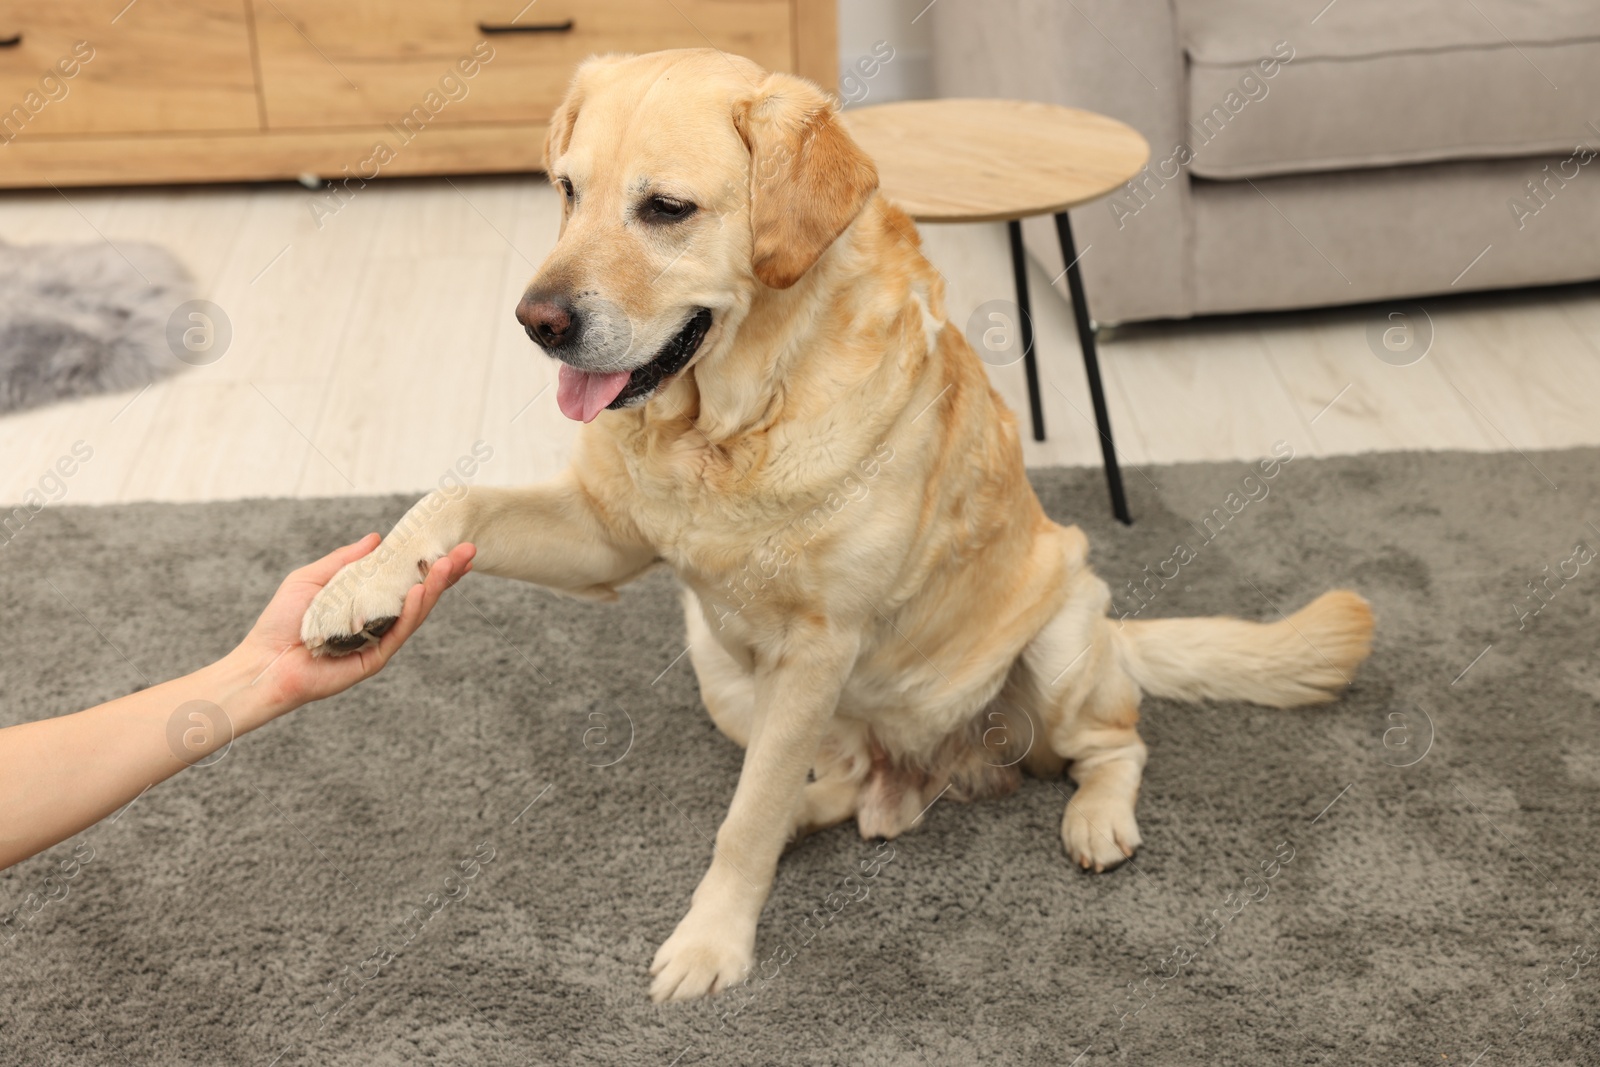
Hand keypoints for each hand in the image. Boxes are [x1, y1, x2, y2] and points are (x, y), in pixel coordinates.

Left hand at [233, 534, 475, 710]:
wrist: (262, 663)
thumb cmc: (281, 622)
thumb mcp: (311, 578)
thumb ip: (344, 560)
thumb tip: (375, 538)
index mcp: (365, 600)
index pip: (404, 579)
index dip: (427, 563)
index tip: (451, 545)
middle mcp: (377, 620)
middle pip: (420, 594)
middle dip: (445, 573)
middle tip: (468, 551)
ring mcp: (378, 640)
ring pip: (416, 611)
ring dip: (435, 586)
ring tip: (450, 564)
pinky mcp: (374, 658)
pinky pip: (399, 632)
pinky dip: (411, 611)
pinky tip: (420, 590)